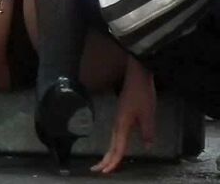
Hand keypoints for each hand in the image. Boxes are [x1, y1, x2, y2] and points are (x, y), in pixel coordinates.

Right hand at [91, 58, 155, 173]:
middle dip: (106, 158)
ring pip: (113, 139)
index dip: (113, 160)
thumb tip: (147, 146)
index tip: (106, 172)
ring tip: (106, 163)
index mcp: (123, 123)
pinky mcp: (122, 113)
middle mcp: (118, 121)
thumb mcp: (148, 113)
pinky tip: (117, 144)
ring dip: (110, 151)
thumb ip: (147, 131)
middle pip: (111, 144)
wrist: (137, 74)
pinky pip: (116, 132)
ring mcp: (119, 117)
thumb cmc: (142, 93)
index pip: (117, 147)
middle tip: (98, 170)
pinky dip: (115, 142)